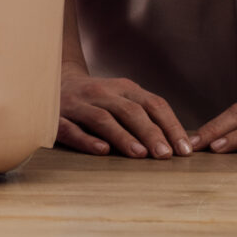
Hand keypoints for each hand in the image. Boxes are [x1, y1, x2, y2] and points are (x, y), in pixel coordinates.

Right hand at [58, 67, 190, 158]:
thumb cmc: (96, 100)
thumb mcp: (121, 99)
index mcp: (123, 88)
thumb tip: (178, 145)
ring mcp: (78, 104)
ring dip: (123, 137)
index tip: (185, 149)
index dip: (171, 126)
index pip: (153, 104)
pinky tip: (102, 151)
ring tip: (140, 154)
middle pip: (130, 111)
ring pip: (103, 119)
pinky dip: (88, 140)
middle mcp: (102, 92)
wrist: (51, 81)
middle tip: (165, 155)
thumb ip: (145, 116)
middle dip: (150, 133)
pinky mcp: (57, 117)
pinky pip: (72, 129)